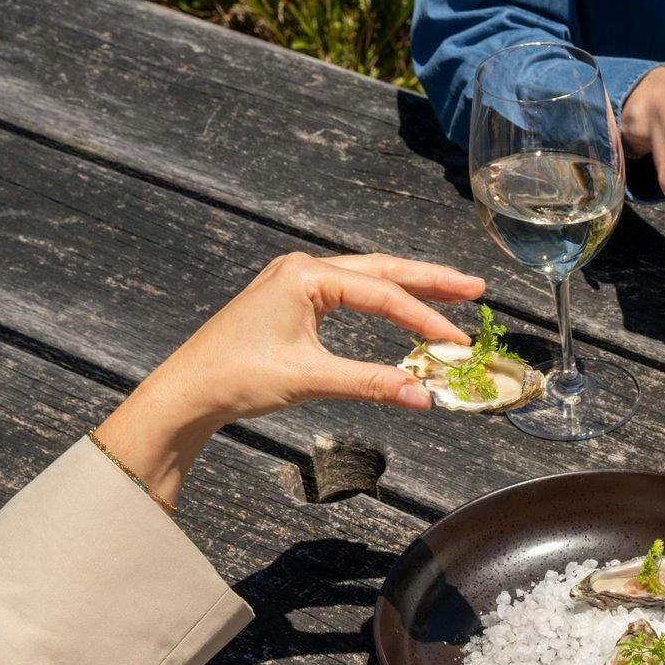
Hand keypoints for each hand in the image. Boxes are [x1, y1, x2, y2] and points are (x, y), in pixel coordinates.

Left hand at [95, 253, 484, 504]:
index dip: (424, 319)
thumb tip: (423, 395)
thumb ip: (371, 383)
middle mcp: (302, 269)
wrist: (189, 390)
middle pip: (382, 270)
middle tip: (475, 287)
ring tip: (451, 292)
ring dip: (409, 287)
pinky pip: (349, 294)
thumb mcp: (310, 379)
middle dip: (430, 280)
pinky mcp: (291, 301)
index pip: (382, 294)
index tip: (457, 342)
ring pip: (367, 278)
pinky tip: (401, 307)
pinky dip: (382, 301)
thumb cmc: (237, 377)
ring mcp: (295, 282)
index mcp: (306, 276)